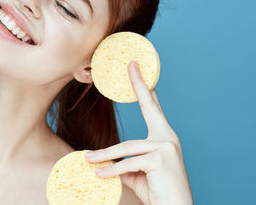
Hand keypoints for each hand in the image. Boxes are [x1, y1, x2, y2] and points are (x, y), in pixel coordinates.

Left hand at [85, 61, 192, 204]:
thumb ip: (125, 163)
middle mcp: (168, 137)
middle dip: (139, 84)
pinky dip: (112, 171)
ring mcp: (166, 146)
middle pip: (149, 106)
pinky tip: (98, 174)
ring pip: (127, 146)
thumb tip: (105, 162)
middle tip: (130, 65)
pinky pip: (128, 163)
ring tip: (87, 158)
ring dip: (104, 155)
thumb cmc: (159, 192)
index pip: (153, 108)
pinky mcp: (161, 158)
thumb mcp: (138, 174)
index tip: (138, 70)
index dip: (145, 89)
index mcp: (164, 137)